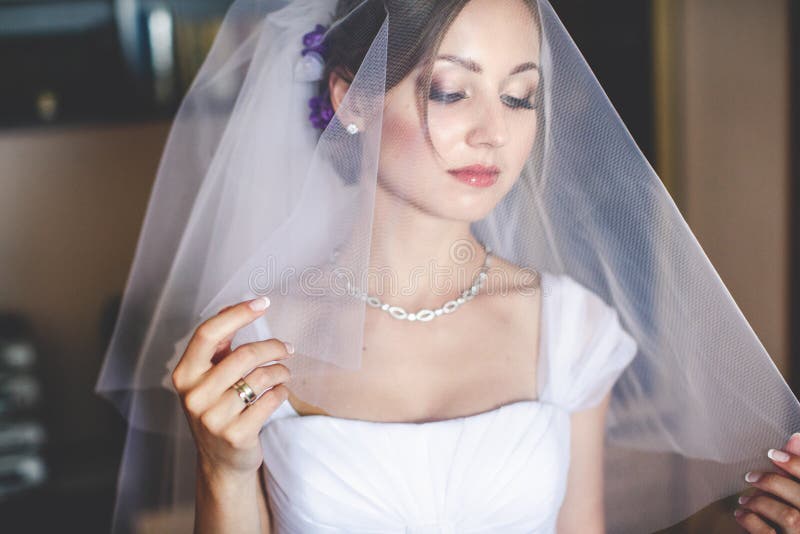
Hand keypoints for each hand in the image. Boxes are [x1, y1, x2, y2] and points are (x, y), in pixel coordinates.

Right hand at [171, 296, 294, 479]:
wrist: (221, 463)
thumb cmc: (218, 410)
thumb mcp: (208, 379)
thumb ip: (218, 347)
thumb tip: (233, 307)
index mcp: (184, 375)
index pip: (208, 334)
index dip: (237, 314)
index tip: (263, 302)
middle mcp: (194, 396)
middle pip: (244, 355)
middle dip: (273, 347)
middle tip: (288, 347)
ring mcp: (213, 417)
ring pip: (261, 377)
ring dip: (281, 370)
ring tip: (284, 372)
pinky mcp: (236, 435)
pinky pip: (271, 399)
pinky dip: (282, 391)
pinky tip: (280, 392)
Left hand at [735, 433, 799, 532]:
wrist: (785, 532)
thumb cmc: (792, 517)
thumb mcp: (797, 492)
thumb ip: (797, 469)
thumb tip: (795, 437)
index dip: (797, 464)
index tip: (772, 454)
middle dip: (772, 482)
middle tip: (750, 477)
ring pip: (788, 516)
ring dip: (760, 502)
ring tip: (744, 499)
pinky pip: (768, 533)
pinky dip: (751, 520)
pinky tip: (740, 514)